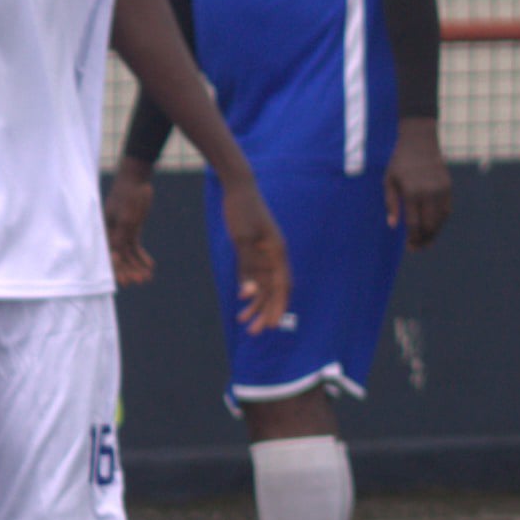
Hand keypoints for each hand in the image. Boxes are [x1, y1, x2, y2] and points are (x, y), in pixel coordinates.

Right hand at [104, 163, 155, 287]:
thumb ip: (121, 237)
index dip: (116, 270)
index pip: (108, 256)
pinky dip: (142, 256)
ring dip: (137, 266)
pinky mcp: (131, 230)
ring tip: (147, 277)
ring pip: (128, 254)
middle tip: (139, 281)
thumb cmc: (127, 196)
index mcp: (103, 232)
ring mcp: (121, 232)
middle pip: (119, 258)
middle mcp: (110, 234)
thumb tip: (115, 257)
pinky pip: (135, 247)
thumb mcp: (126, 217)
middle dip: (128, 271)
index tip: (125, 281)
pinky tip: (151, 266)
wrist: (137, 180)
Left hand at [222, 183, 291, 332]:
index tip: (271, 325)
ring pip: (263, 284)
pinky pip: (253, 274)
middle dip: (265, 311)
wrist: (238, 187)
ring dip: (255, 304)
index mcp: (277, 253)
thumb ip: (247, 267)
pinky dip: (248, 288)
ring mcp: (264, 253)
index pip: (282, 286)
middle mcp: (274, 255)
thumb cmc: (242, 210)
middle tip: (254, 332)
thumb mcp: (242, 238)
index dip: (278, 307)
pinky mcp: (252, 249)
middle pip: (273, 290)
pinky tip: (242, 300)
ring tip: (242, 321)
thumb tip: (249, 293)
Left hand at [383, 116, 452, 246]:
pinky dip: (440, 222)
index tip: (409, 246)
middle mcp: (428, 193)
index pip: (415, 223)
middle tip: (417, 247)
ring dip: (434, 233)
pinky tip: (433, 226)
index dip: (413, 238)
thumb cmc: (400, 163)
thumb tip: (393, 226)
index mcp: (411, 192)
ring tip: (426, 240)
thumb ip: (391, 204)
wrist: (420, 142)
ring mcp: (440, 190)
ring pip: (440, 220)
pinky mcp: (448, 188)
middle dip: (424, 239)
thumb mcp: (389, 181)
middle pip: (429, 225)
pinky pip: (446, 211)